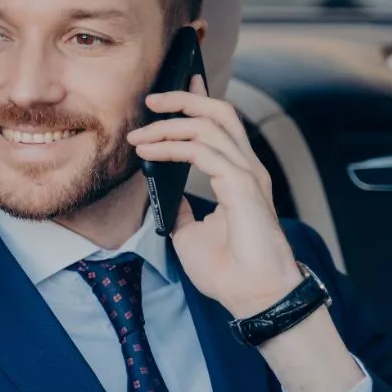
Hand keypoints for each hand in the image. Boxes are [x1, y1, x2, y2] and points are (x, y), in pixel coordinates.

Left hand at [129, 77, 364, 391]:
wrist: (252, 297)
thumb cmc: (229, 272)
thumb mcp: (191, 235)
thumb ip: (181, 210)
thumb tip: (163, 194)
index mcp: (239, 176)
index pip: (219, 126)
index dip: (197, 102)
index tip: (168, 95)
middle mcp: (246, 168)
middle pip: (220, 113)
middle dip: (184, 99)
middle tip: (152, 99)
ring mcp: (247, 174)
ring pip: (209, 126)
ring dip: (169, 125)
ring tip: (139, 135)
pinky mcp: (241, 185)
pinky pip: (202, 151)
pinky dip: (172, 147)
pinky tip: (150, 153)